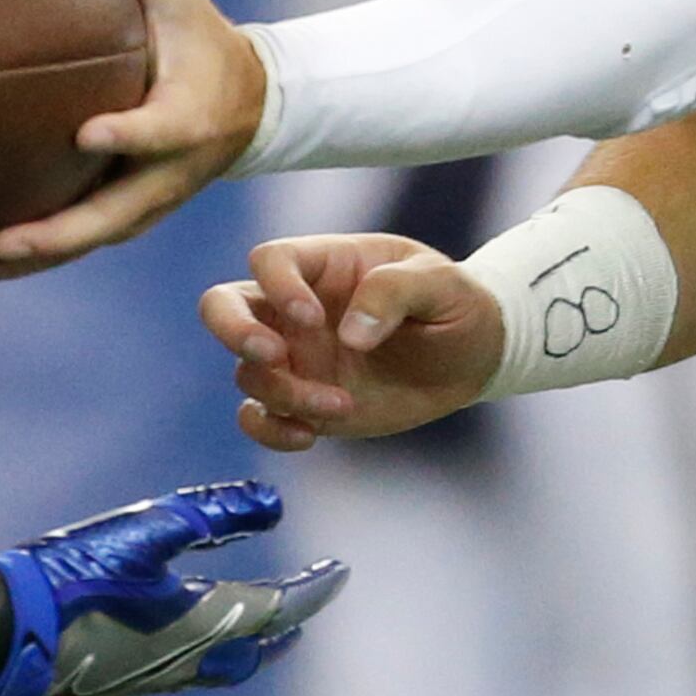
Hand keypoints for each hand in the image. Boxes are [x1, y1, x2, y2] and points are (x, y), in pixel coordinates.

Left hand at [0, 0, 259, 279]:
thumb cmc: (200, 37)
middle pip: (109, 218)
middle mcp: (164, 176)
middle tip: (1, 237)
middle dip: (55, 235)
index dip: (126, 138)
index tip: (87, 133)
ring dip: (17, 262)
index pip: (158, 133)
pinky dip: (12, 256)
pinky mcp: (122, 218)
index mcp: (186, 118)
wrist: (249, 106)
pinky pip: (66, 243)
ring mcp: (143, 205)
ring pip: (79, 245)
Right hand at [0, 478, 344, 695]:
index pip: (280, 608)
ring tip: (267, 627)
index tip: (341, 571)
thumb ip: (211, 515)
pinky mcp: (128, 680)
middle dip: (290, 623)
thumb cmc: (75, 579)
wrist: (6, 639)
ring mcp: (159, 676)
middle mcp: (192, 659)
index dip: (313, 588)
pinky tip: (198, 640)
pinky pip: (196, 671)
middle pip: (260, 647)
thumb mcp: (145, 531)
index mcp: (205, 622)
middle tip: (310, 603)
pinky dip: (219, 652)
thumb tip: (275, 504)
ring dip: (257, 643)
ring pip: (229, 666)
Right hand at [203, 233, 504, 451]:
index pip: (270, 260)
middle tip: (273, 355)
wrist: (473, 357)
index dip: (278, 287)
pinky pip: (259, 416)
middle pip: (222, 305)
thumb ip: (394, 293)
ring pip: (248, 372)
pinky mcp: (304, 400)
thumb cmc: (456, 304)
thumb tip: (351, 335)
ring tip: (342, 403)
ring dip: (284, 392)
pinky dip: (268, 430)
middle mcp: (296, 308)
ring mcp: (296, 356)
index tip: (313, 318)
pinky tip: (310, 435)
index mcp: (324, 265)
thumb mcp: (442, 284)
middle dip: (233, 330)